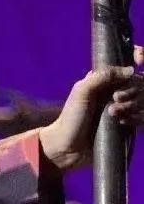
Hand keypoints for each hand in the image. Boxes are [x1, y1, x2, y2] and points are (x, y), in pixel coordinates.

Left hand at [39, 46, 143, 172]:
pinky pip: (143, 116)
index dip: (139, 56)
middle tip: (116, 99)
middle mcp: (118, 91)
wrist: (68, 148)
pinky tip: (122, 123)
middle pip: (141, 82)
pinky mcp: (129, 124)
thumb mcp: (82, 91)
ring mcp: (125, 108)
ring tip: (113, 114)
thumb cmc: (71, 118)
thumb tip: (131, 70)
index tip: (140, 60)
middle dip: (133, 89)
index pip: (129, 63)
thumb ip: (103, 76)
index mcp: (105, 80)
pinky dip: (137, 118)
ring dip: (133, 105)